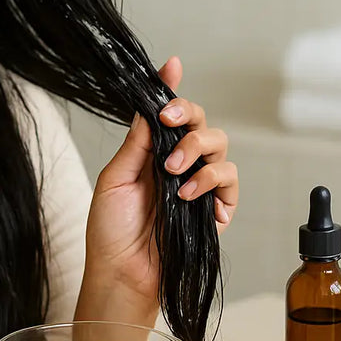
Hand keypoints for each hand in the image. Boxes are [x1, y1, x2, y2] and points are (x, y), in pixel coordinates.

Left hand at [83, 56, 239, 303]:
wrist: (123, 274)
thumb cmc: (110, 232)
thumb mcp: (114, 180)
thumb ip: (135, 143)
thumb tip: (147, 105)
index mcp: (150, 154)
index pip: (168, 115)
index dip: (172, 90)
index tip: (173, 66)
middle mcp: (177, 165)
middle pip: (202, 124)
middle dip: (189, 120)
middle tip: (168, 131)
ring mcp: (198, 187)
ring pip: (220, 148)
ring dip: (199, 155)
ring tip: (175, 177)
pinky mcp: (214, 211)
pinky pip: (230, 184)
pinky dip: (214, 184)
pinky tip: (192, 197)